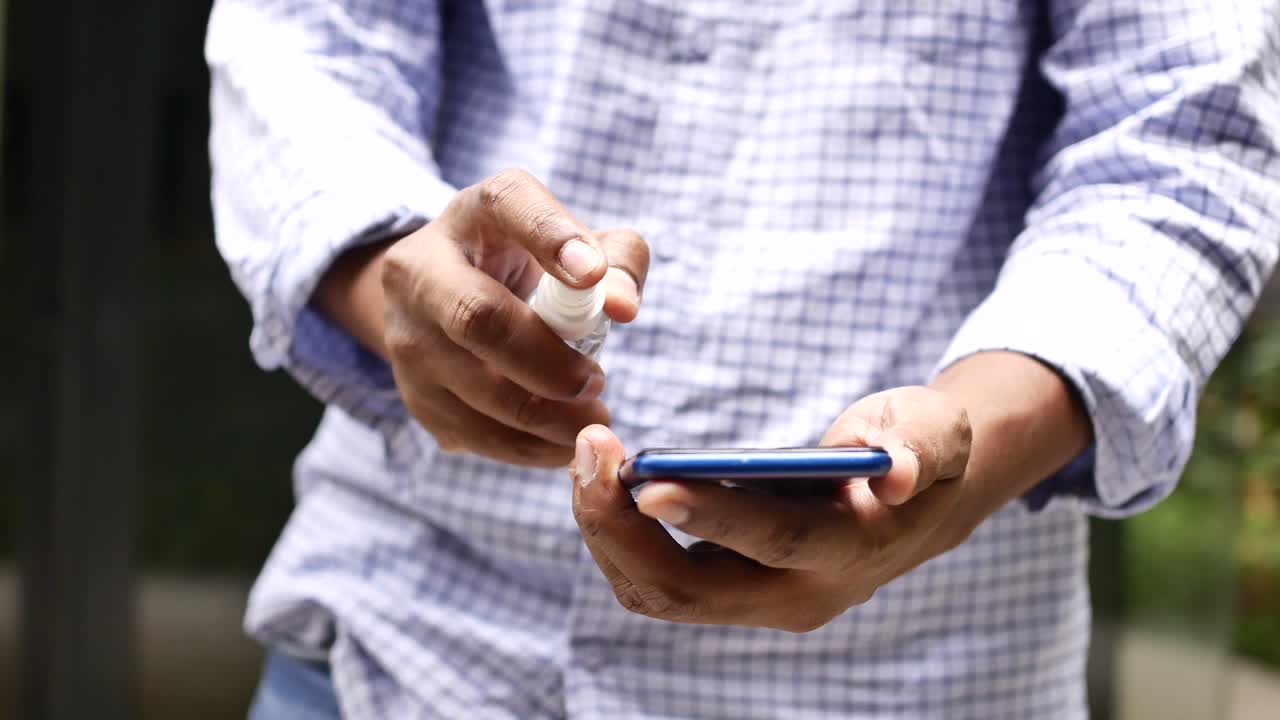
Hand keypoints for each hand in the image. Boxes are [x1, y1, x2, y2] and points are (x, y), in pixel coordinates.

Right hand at [319, 169, 649, 466]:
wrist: (450, 302)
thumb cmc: (533, 269)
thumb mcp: (577, 247)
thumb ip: (618, 262)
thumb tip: (622, 306)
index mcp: (476, 213)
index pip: (507, 204)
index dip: (551, 236)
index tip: (592, 276)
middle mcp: (422, 267)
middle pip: (477, 317)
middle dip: (548, 362)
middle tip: (596, 382)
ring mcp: (407, 336)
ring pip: (474, 388)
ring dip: (548, 417)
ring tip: (593, 418)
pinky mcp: (413, 395)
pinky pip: (474, 433)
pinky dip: (530, 447)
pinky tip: (564, 441)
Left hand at [570, 386, 973, 631]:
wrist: (921, 499)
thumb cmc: (921, 448)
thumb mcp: (935, 430)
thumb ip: (919, 445)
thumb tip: (897, 473)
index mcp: (851, 550)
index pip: (772, 539)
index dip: (709, 514)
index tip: (646, 481)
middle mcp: (799, 595)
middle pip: (687, 589)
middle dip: (621, 527)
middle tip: (590, 449)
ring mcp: (760, 602)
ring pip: (658, 592)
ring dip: (607, 531)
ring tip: (588, 456)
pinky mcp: (732, 590)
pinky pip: (658, 580)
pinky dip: (619, 535)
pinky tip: (603, 481)